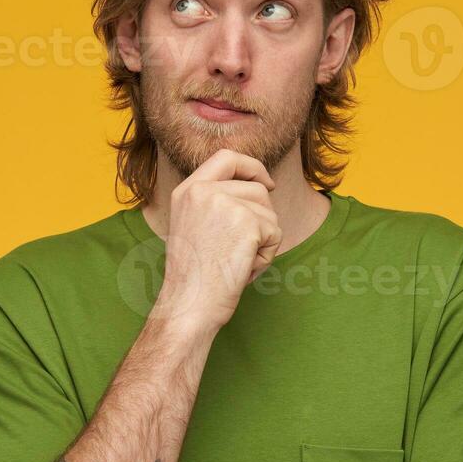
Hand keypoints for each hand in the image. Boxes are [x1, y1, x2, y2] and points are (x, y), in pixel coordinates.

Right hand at [153, 149, 281, 333]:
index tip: (266, 183)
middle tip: (243, 248)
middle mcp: (202, 191)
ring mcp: (224, 202)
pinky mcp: (247, 221)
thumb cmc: (193, 277)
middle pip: (256, 188)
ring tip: (238, 261)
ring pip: (269, 211)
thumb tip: (258, 189)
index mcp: (187, 190)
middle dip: (262, 218)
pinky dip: (266, 255)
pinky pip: (275, 232)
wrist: (189, 304)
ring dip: (263, 240)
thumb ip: (215, 203)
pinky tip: (243, 269)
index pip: (226, 157)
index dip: (251, 167)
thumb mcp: (194, 226)